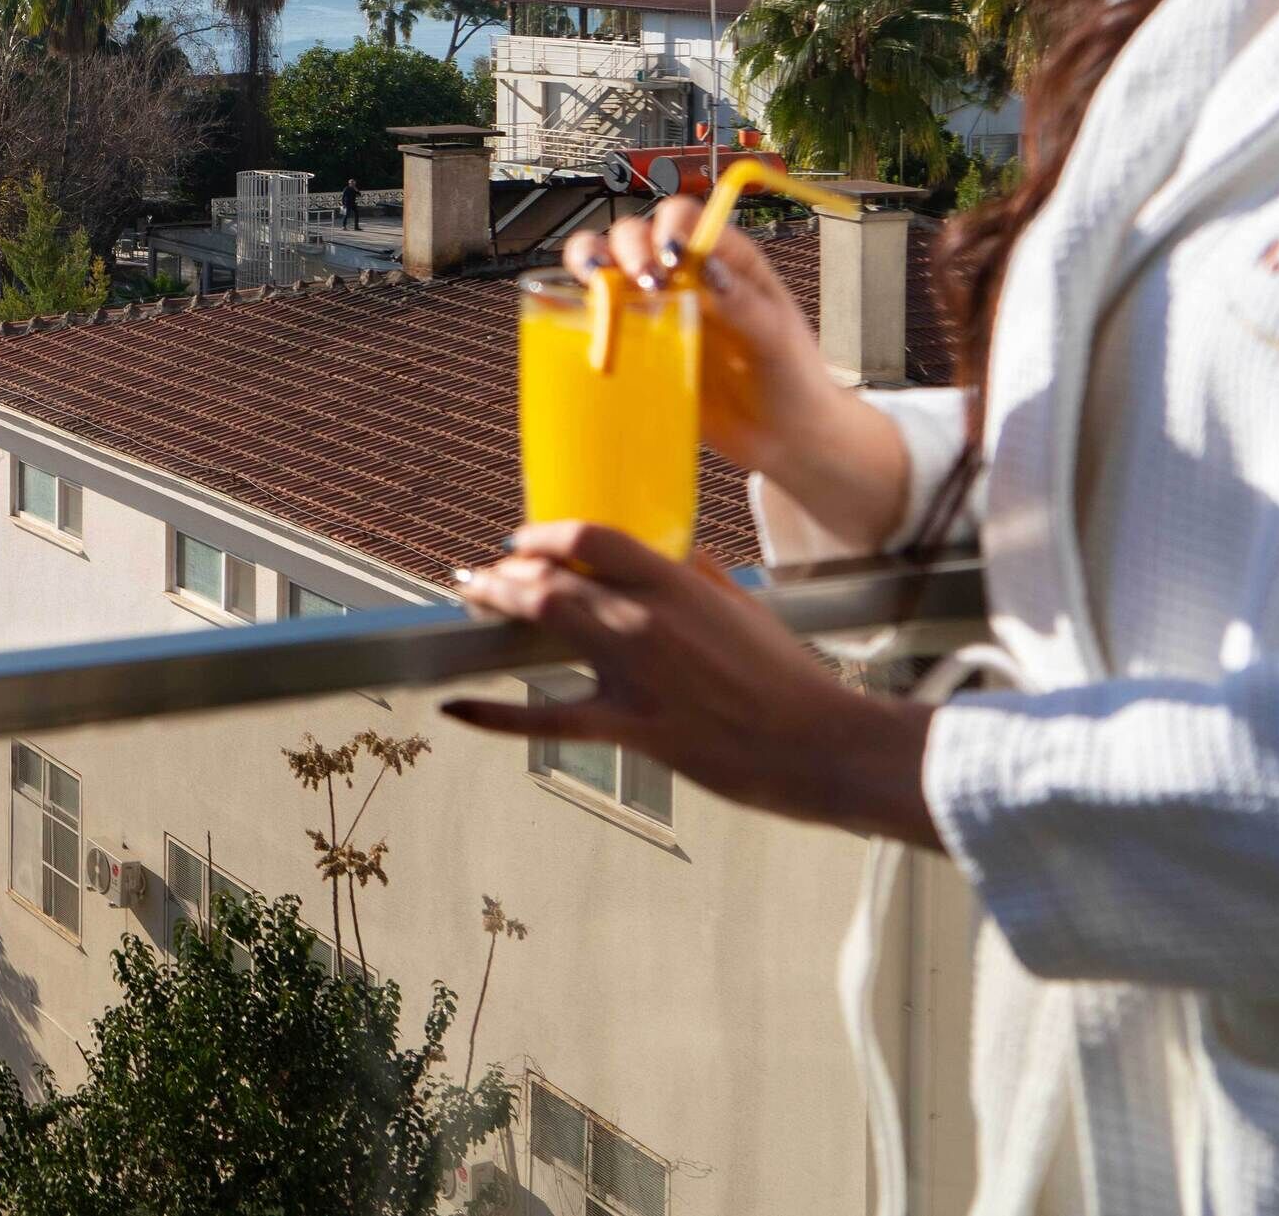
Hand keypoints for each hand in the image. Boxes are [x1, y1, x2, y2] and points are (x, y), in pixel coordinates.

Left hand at [444, 522, 940, 846]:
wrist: (821, 743)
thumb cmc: (791, 679)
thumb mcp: (746, 610)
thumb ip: (701, 580)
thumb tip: (674, 560)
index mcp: (676, 583)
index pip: (591, 537)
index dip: (545, 535)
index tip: (524, 541)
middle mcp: (645, 618)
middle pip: (552, 577)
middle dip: (508, 572)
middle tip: (486, 576)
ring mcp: (634, 672)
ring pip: (543, 622)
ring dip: (498, 605)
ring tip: (471, 598)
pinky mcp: (631, 727)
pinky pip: (547, 717)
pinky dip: (496, 714)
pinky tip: (456, 709)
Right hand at [562, 194, 906, 541]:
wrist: (783, 437)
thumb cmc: (791, 378)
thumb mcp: (776, 336)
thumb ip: (742, 302)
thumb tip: (708, 269)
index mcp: (724, 259)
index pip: (684, 218)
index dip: (669, 228)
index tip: (671, 258)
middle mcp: (683, 275)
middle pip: (634, 234)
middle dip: (628, 249)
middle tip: (646, 283)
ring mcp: (654, 309)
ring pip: (604, 264)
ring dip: (591, 264)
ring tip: (598, 284)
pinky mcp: (635, 344)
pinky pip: (596, 317)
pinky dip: (574, 307)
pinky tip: (573, 312)